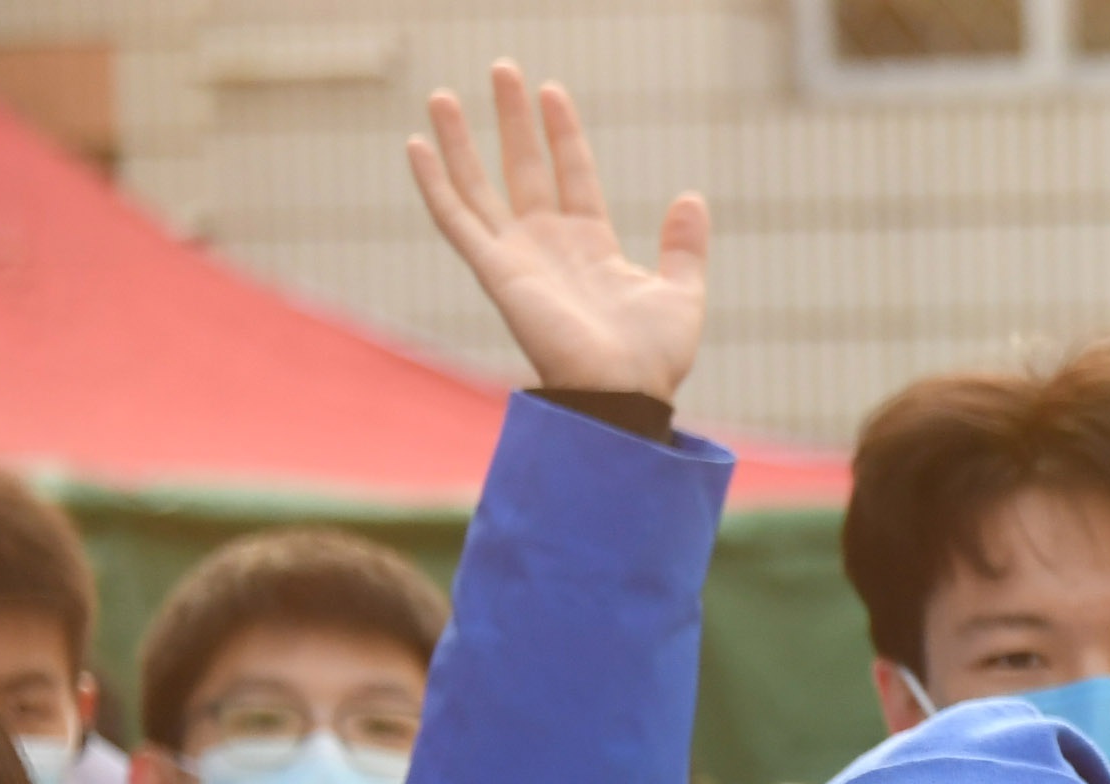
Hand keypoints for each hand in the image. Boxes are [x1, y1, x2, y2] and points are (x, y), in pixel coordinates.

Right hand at [408, 62, 706, 404]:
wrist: (625, 391)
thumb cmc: (654, 358)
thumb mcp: (681, 293)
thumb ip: (684, 247)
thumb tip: (692, 197)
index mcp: (592, 246)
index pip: (573, 174)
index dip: (563, 133)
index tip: (552, 91)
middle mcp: (549, 245)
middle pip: (525, 167)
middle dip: (512, 118)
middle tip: (502, 67)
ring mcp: (518, 256)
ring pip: (479, 184)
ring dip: (460, 140)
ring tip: (443, 94)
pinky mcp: (496, 270)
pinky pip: (456, 219)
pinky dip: (434, 183)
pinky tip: (417, 145)